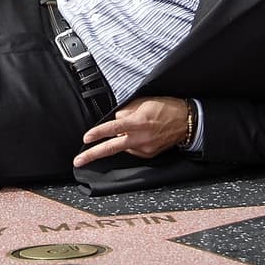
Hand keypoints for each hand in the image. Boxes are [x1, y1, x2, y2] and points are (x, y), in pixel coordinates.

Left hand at [72, 96, 192, 167]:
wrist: (187, 122)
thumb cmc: (167, 108)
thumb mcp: (144, 103)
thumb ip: (126, 111)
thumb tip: (115, 119)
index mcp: (138, 123)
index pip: (112, 129)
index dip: (98, 133)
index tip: (86, 138)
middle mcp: (140, 138)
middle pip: (111, 149)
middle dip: (92, 155)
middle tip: (78, 161)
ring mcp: (144, 149)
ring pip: (122, 146)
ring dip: (120, 140)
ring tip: (136, 127)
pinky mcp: (148, 155)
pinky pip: (132, 149)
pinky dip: (131, 142)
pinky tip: (140, 134)